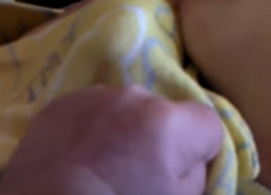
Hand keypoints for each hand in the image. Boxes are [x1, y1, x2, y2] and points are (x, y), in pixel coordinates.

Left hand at [0, 85, 222, 194]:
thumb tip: (189, 159)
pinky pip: (92, 110)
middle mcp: (136, 97)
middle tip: (135, 173)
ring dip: (123, 129)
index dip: (200, 151)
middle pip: (165, 114)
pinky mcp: (61, 103)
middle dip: (158, 138)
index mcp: (170, 123)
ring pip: (126, 109)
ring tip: (102, 165)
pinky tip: (78, 158)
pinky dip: (91, 128)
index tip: (178, 173)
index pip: (208, 123)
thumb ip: (196, 174)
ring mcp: (96, 96)